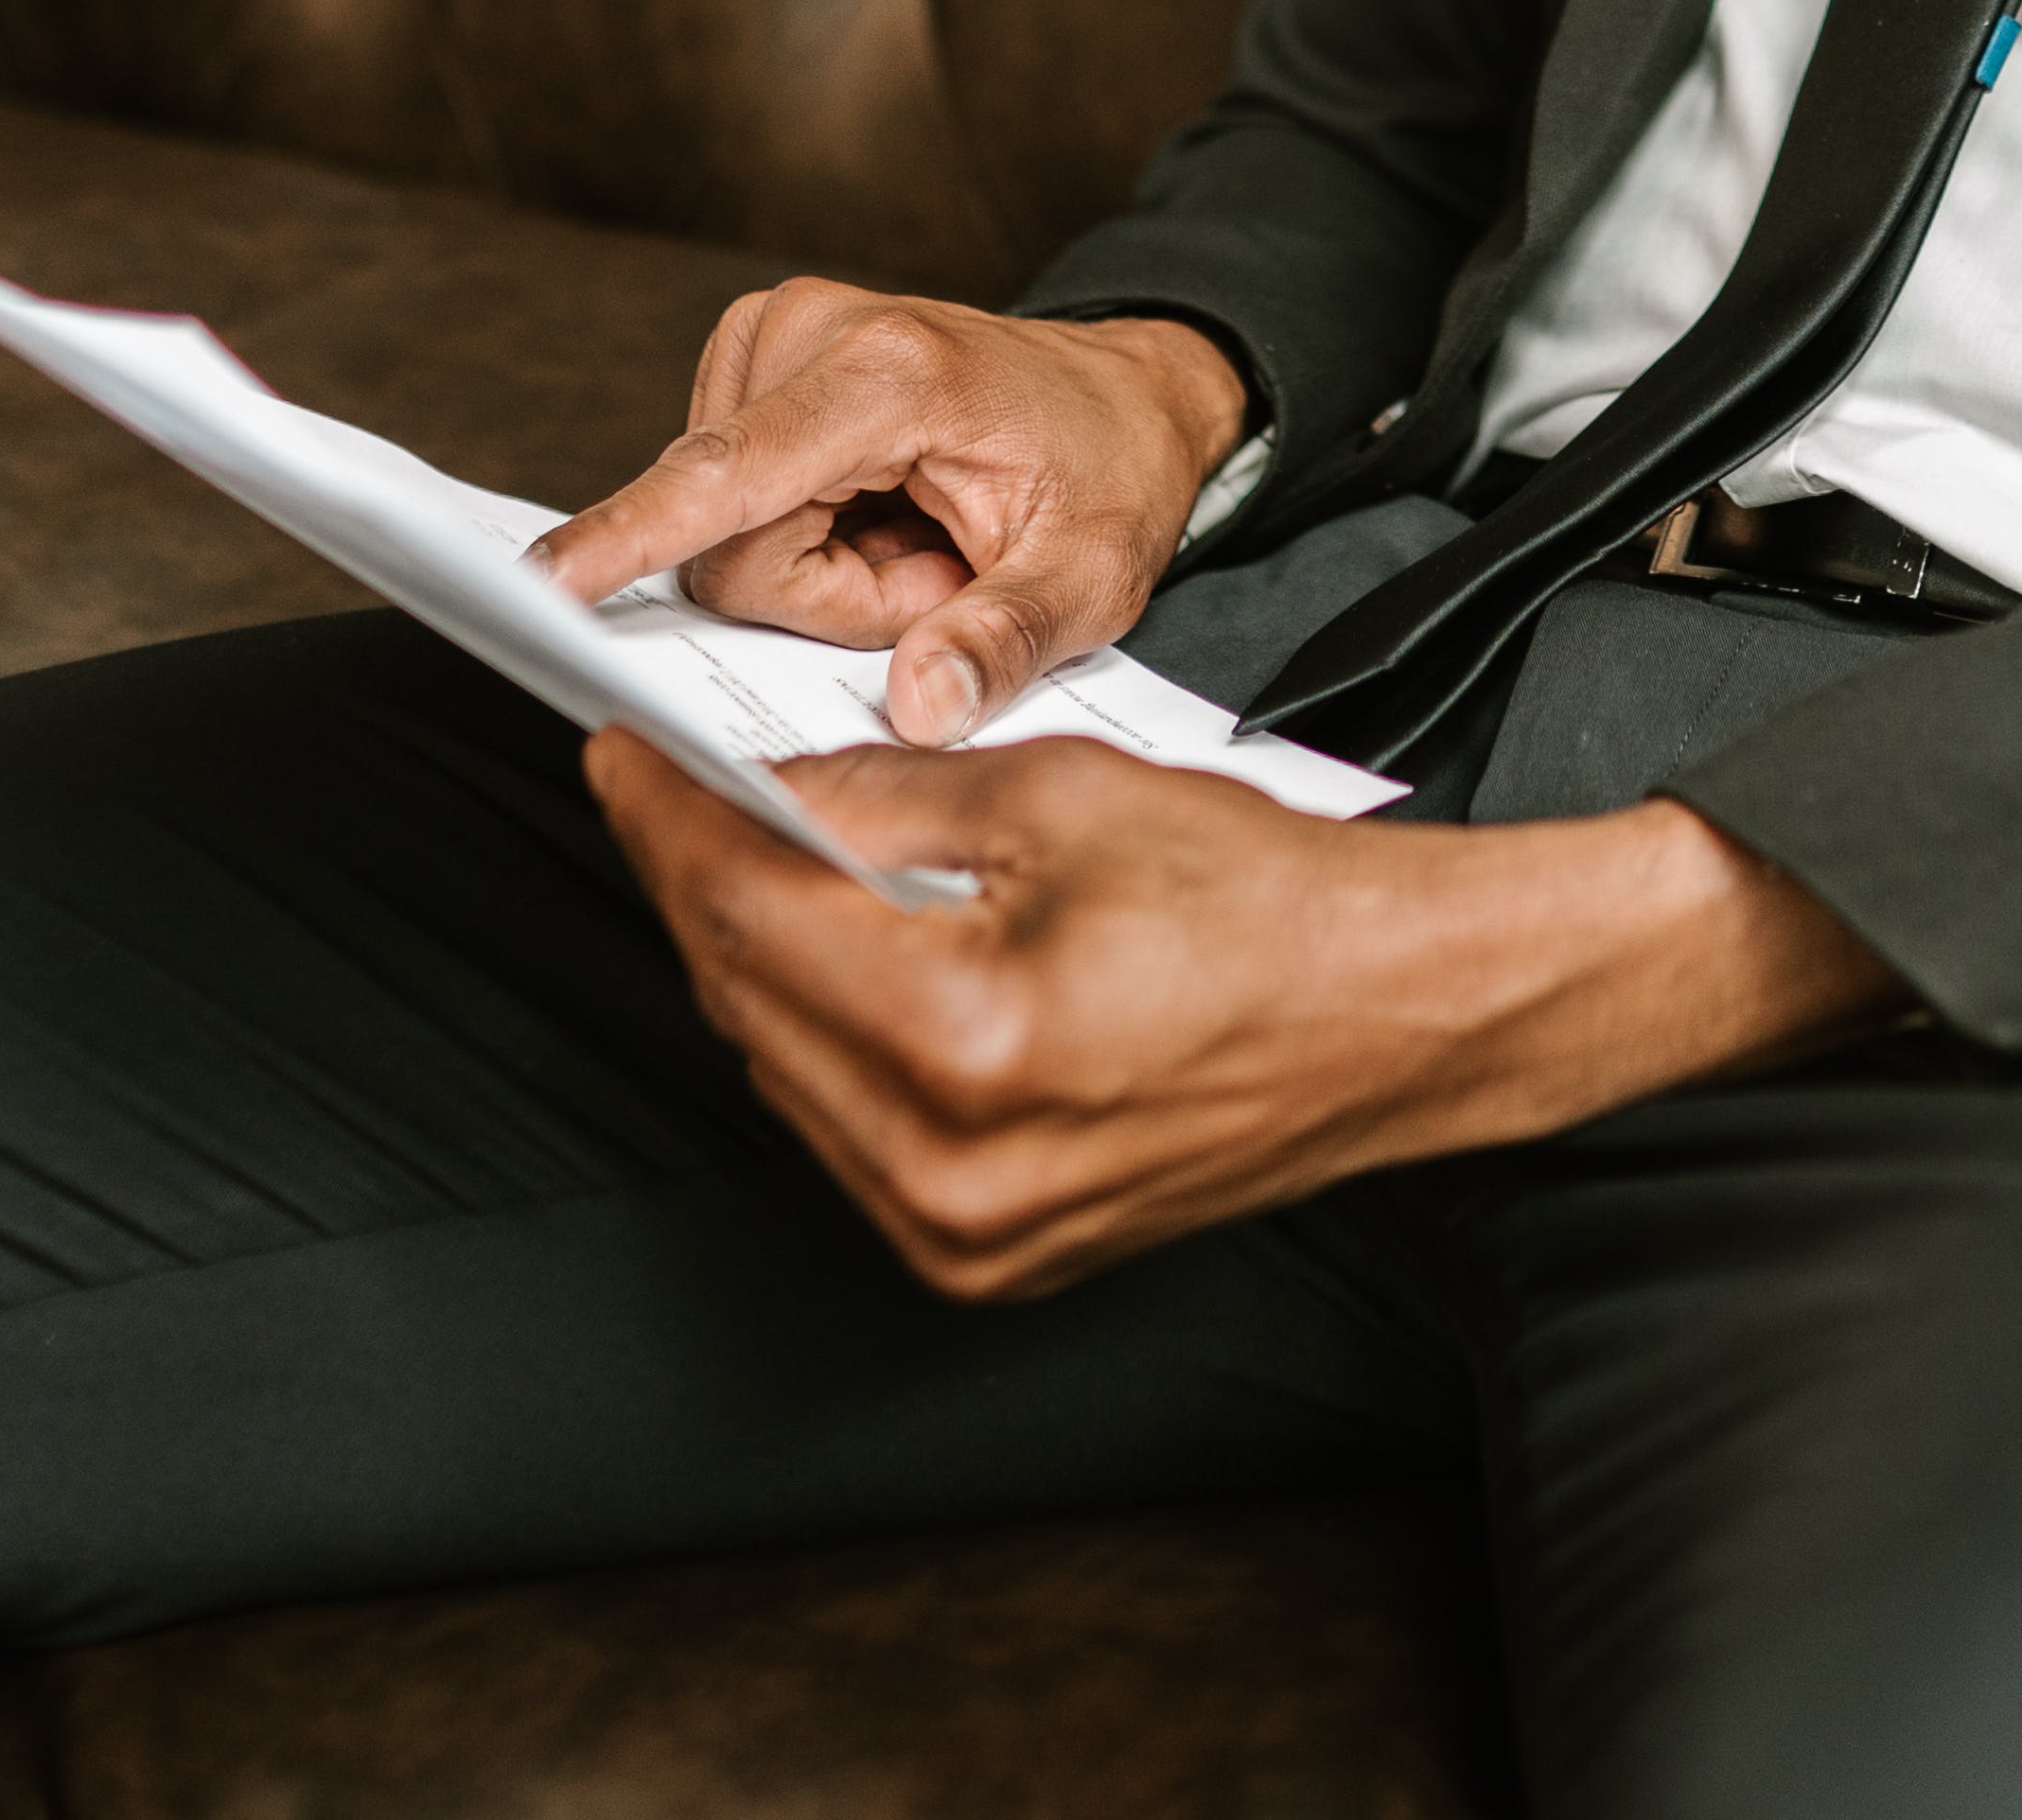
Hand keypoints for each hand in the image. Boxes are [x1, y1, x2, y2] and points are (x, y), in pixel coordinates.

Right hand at [536, 287, 1243, 743]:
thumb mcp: (1092, 576)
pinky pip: (726, 506)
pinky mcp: (751, 361)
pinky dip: (802, 535)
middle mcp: (810, 330)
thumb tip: (920, 711)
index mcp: (889, 372)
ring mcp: (770, 335)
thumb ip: (1005, 643)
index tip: (542, 580)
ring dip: (817, 570)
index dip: (629, 535)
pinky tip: (879, 513)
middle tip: (939, 571)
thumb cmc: (1106, 475)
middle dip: (828, 597)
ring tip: (919, 537)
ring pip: (720, 535)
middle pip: (729, 543)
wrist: (1123, 396)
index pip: (727, 475)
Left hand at [588, 733, 1899, 1297]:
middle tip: (667, 795)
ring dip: (755, 965)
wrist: (1398, 1019)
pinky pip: (852, 1138)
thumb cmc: (1273, 906)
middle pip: (750, 1002)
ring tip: (743, 862)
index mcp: (970, 1041)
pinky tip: (830, 959)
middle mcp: (953, 1170)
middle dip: (700, 885)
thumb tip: (766, 789)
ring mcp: (968, 1235)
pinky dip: (824, 1042)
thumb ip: (890, 794)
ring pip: (787, 1076)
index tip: (622, 760)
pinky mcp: (989, 1260)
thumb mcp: (1067, 795)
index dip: (670, 821)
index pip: (752, 912)